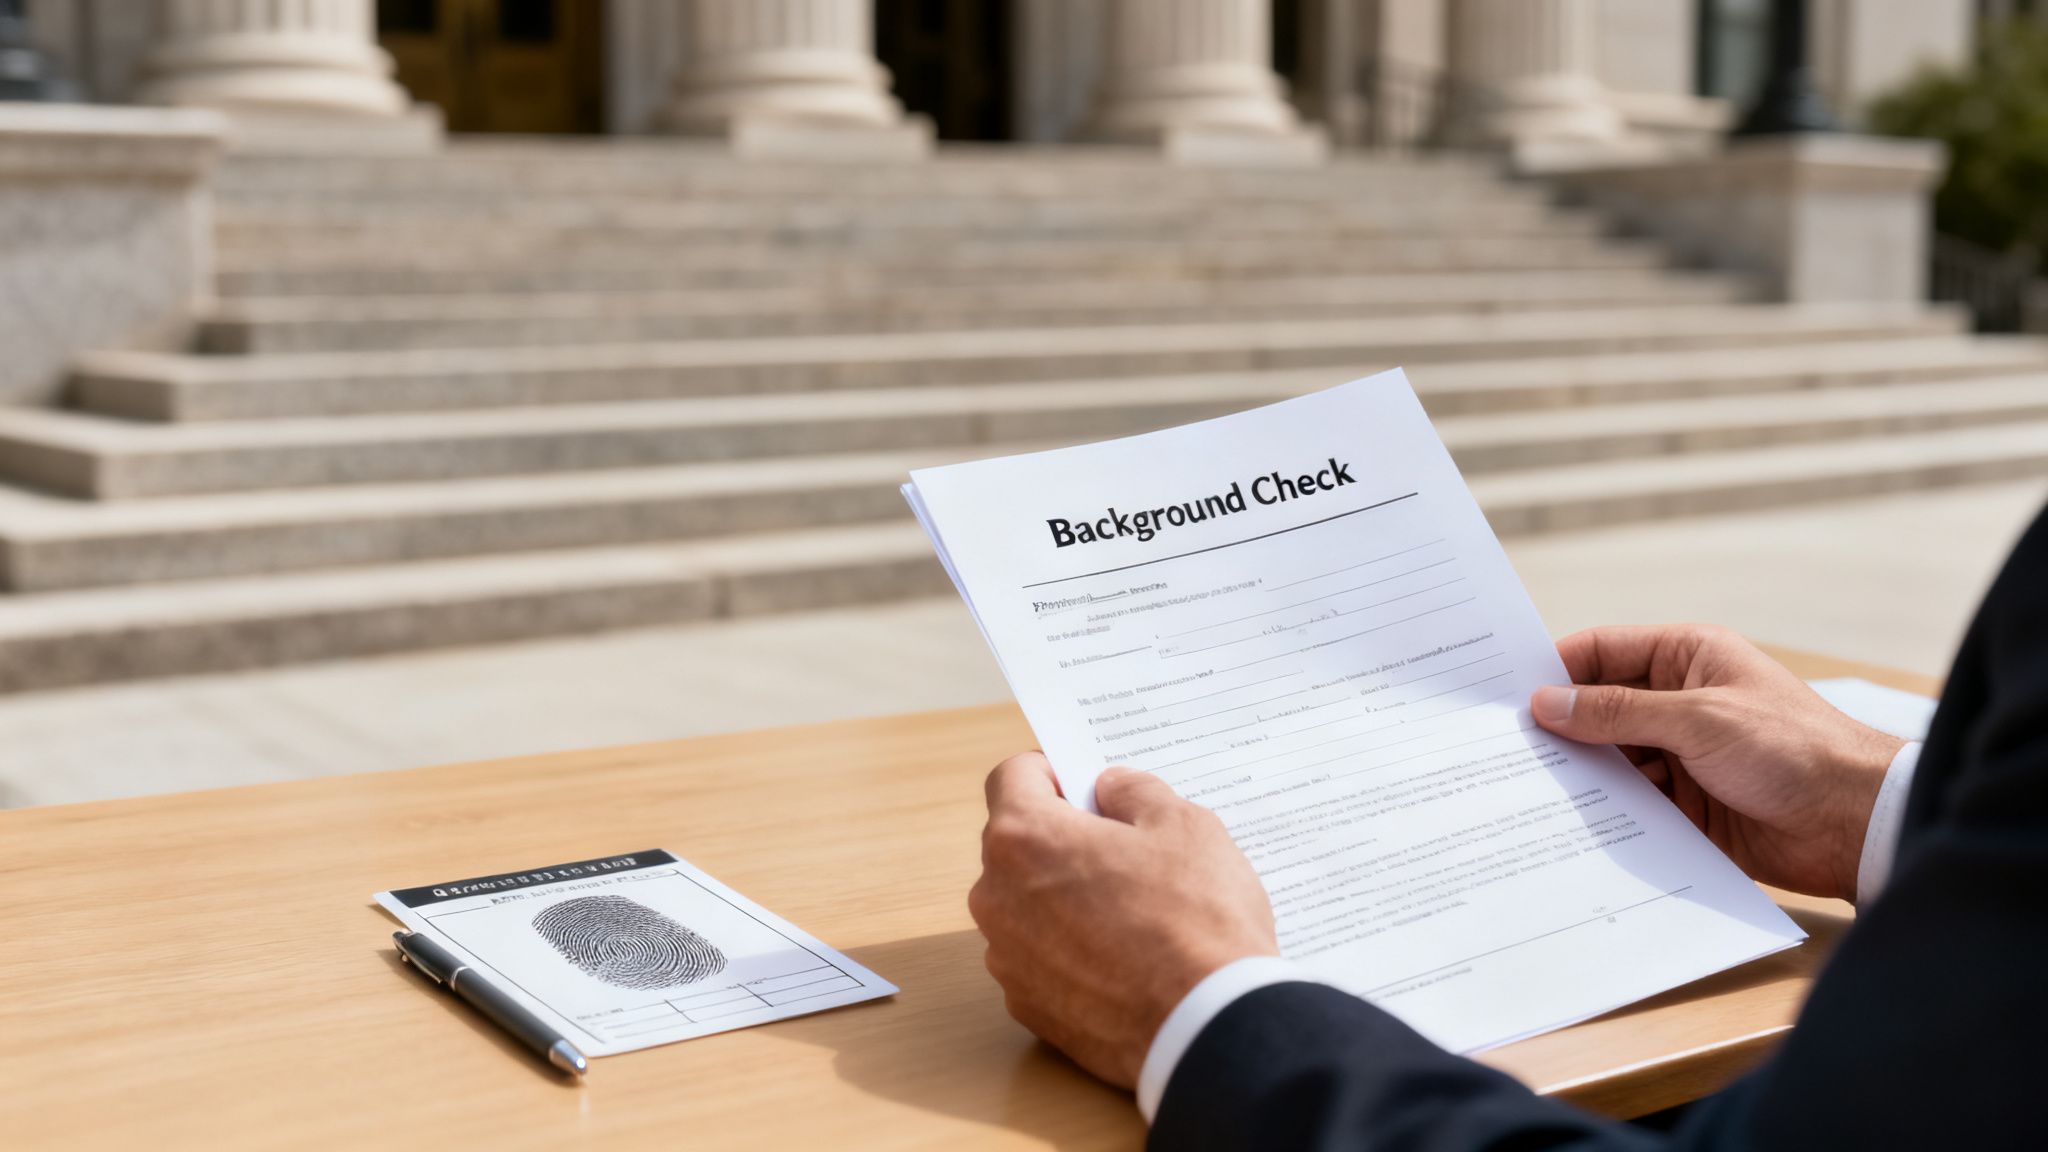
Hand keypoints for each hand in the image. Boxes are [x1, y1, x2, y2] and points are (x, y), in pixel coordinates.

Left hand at [968, 753, 1277, 1088]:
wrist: (1208, 1028)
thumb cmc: (1196, 919)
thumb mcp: (1183, 825)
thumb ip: (1135, 792)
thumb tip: (1110, 790)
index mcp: (1024, 838)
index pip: (1012, 777)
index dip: (1051, 771)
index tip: (1084, 783)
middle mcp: (996, 896)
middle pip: (1017, 844)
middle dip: (1062, 837)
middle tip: (1123, 848)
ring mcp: (1006, 957)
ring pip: (1026, 904)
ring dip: (1063, 896)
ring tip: (1131, 910)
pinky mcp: (1026, 1006)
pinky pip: (1039, 958)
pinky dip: (1070, 949)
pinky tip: (1123, 958)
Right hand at [1531, 624, 1906, 902]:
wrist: (1854, 825)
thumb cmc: (1794, 750)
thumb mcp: (1699, 720)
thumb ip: (1618, 712)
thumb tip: (1547, 704)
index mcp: (1688, 657)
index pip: (1603, 651)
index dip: (1556, 670)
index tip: (1506, 695)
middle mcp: (1679, 701)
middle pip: (1598, 707)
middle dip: (1560, 728)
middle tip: (1504, 747)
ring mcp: (1680, 754)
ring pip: (1609, 758)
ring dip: (1579, 773)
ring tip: (1527, 788)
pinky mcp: (1683, 804)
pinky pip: (1628, 802)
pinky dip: (1602, 810)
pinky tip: (1567, 821)